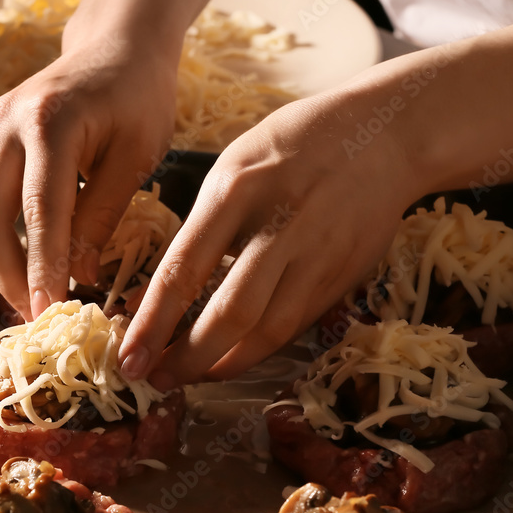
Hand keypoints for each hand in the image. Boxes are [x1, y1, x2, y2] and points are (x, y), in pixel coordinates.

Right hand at [0, 41, 177, 320]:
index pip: (39, 212)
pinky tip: (18, 264)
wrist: (117, 46)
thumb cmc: (139, 97)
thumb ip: (104, 216)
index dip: (41, 268)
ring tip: (26, 296)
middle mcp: (6, 124)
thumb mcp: (136, 158)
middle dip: (4, 274)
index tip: (48, 312)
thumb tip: (80, 277)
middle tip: (33, 314)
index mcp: (51, 123)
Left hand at [119, 90, 422, 387]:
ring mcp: (318, 254)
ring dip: (223, 364)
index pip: (185, 269)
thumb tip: (148, 298)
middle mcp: (279, 225)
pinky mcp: (343, 276)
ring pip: (268, 330)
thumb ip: (197, 232)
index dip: (152, 322)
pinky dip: (258, 349)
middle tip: (155, 379)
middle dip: (187, 357)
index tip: (128, 356)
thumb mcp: (232, 169)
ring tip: (189, 377)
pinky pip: (295, 325)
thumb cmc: (291, 146)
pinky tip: (231, 359)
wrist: (385, 133)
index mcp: (237, 189)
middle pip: (231, 312)